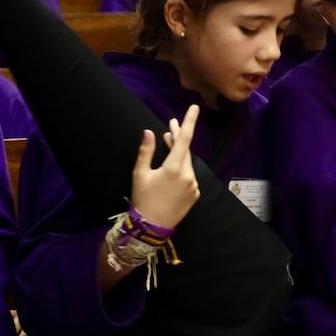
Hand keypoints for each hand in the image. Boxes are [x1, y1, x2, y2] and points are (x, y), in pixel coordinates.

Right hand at [131, 104, 199, 228]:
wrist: (152, 227)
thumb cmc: (142, 199)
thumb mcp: (140, 174)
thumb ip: (146, 151)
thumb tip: (149, 132)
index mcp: (174, 168)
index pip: (184, 139)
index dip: (189, 122)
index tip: (195, 108)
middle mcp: (188, 175)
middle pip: (185, 151)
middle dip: (177, 138)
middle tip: (170, 126)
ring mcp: (193, 186)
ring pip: (186, 163)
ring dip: (178, 154)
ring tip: (168, 144)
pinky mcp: (195, 194)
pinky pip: (189, 176)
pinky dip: (181, 169)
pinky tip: (170, 170)